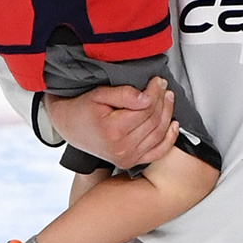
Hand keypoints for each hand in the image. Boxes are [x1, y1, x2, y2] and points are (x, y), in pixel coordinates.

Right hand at [46, 77, 176, 167]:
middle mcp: (122, 148)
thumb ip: (124, 94)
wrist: (69, 126)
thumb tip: (146, 97)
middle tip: (163, 86)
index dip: (155, 92)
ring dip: (167, 114)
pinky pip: (157, 152)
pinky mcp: (130, 162)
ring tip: (167, 98)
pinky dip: (169, 139)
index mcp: (113, 131)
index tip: (158, 80)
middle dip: (162, 100)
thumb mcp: (98, 94)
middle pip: (153, 121)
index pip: (145, 109)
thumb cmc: (82, 109)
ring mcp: (127, 158)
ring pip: (158, 134)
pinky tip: (174, 125)